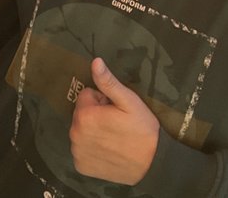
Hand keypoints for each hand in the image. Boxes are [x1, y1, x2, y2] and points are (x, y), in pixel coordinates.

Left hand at [69, 58, 158, 185]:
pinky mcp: (81, 166)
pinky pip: (81, 150)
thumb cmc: (142, 129)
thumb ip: (108, 82)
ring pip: (81, 132)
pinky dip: (91, 150)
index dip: (101, 101)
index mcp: (84, 115)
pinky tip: (107, 151)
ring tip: (113, 138)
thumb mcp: (129, 101)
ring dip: (92, 132)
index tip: (114, 110)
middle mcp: (75, 134)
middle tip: (115, 124)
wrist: (152, 164)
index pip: (86, 96)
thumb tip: (95, 61)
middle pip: (81, 114)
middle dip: (95, 115)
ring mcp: (77, 152)